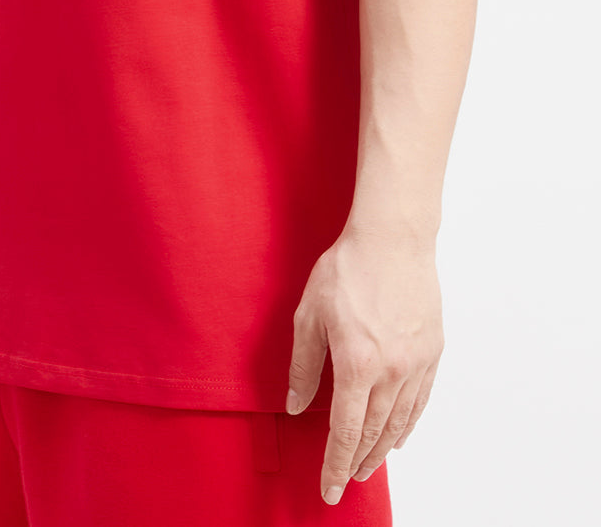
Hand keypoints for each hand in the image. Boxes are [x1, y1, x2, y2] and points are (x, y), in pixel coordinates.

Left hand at [286, 228, 443, 504]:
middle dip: (358, 461)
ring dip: (382, 449)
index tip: (330, 489)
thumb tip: (297, 405)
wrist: (392, 239)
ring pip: (400, 422)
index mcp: (357, 365)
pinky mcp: (432, 351)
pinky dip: (408, 423)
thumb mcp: (310, 314)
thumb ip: (304, 365)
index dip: (336, 465)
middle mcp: (391, 372)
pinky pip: (420, 400)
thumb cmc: (347, 269)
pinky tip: (398, 433)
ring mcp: (416, 363)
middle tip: (347, 480)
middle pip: (374, 433)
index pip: (345, 431)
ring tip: (368, 464)